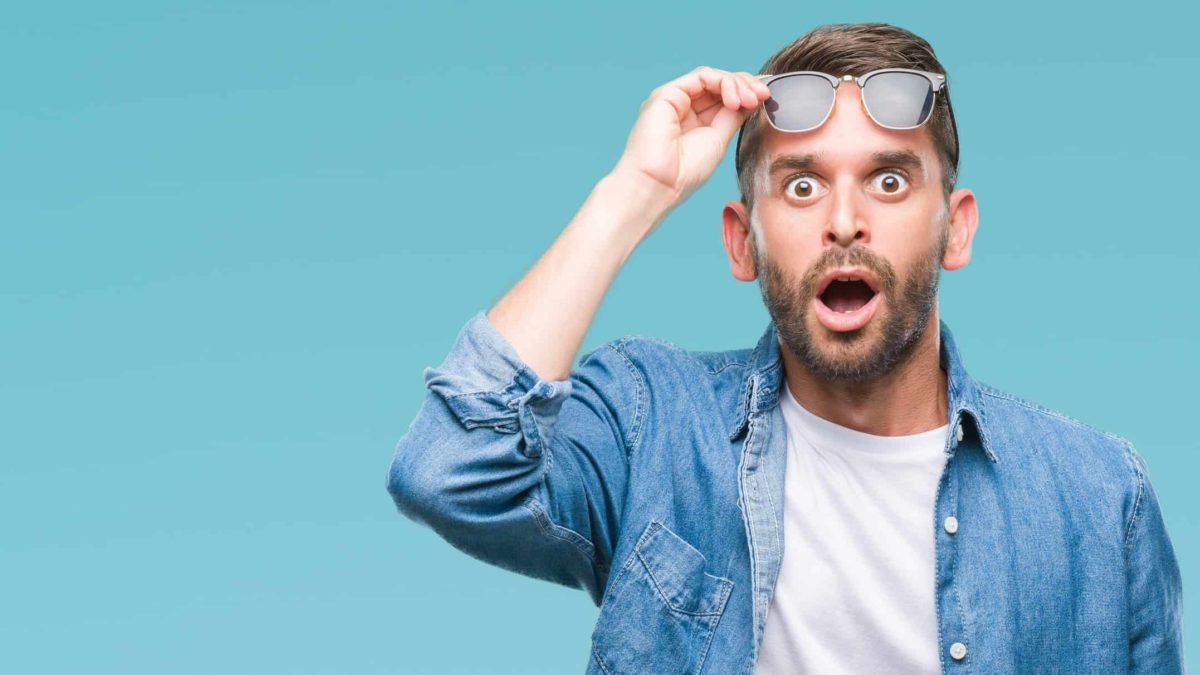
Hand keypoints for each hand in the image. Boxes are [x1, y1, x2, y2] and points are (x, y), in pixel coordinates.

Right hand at [611, 66, 769, 208]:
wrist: (657, 186)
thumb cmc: (682, 174)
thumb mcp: (718, 140)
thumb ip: (732, 116)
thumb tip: (752, 99)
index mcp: (694, 121)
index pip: (724, 97)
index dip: (747, 93)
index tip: (768, 99)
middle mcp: (682, 107)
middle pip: (720, 84)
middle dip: (746, 85)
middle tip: (764, 95)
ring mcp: (674, 98)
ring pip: (712, 77)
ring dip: (737, 84)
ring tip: (751, 99)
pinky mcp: (667, 93)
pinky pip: (702, 76)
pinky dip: (723, 83)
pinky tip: (735, 99)